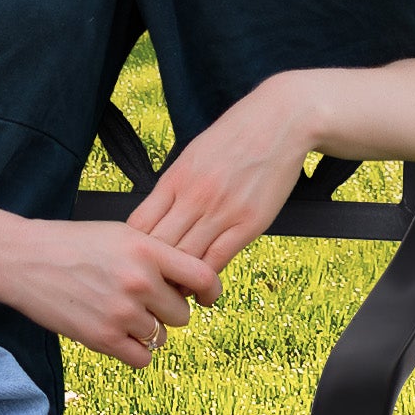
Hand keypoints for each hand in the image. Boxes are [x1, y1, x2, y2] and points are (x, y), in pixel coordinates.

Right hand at [3, 219, 221, 370]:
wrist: (23, 259)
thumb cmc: (71, 243)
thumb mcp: (120, 234)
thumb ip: (155, 254)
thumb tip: (188, 281)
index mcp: (147, 249)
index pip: (202, 277)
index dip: (210, 291)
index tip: (205, 297)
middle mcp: (140, 281)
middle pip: (182, 313)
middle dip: (167, 311)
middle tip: (144, 302)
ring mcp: (122, 312)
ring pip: (161, 336)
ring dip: (147, 330)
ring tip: (121, 313)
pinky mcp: (103, 338)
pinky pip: (142, 358)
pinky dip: (135, 351)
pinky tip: (119, 334)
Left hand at [125, 72, 310, 275]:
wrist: (280, 120)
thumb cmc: (236, 135)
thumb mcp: (194, 154)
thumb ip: (175, 184)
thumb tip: (158, 213)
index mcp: (175, 178)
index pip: (139, 225)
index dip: (133, 250)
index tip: (137, 261)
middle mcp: (193, 197)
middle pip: (158, 248)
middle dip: (151, 271)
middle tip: (152, 285)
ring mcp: (220, 211)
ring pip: (185, 260)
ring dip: (178, 282)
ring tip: (175, 293)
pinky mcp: (249, 223)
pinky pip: (217, 261)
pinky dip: (206, 279)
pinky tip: (203, 288)